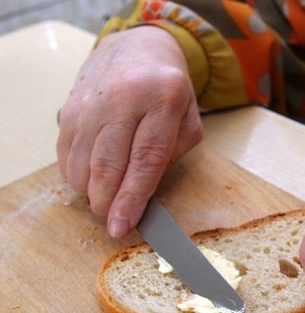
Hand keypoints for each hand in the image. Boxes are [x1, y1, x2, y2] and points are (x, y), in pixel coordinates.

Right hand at [57, 26, 201, 237]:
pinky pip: (66, 150)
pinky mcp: (71, 104)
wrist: (138, 47)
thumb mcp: (189, 118)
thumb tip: (144, 191)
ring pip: (82, 161)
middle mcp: (124, 97)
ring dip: (89, 191)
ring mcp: (93, 99)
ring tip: (103, 198)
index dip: (132, 198)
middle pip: (108, 163)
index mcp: (163, 98)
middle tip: (110, 219)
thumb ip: (173, 153)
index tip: (122, 225)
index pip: (146, 158)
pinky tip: (88, 180)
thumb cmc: (169, 89)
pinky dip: (74, 174)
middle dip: (106, 201)